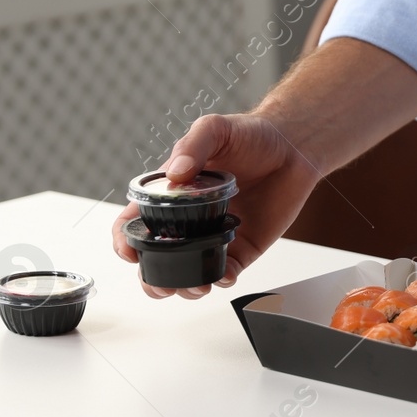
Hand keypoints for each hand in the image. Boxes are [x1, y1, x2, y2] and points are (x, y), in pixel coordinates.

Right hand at [111, 112, 321, 299]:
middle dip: (152, 277)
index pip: (136, 222)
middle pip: (158, 257)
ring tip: (194, 286)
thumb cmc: (249, 134)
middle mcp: (189, 219)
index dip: (124, 240)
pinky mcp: (243, 245)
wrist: (291, 146)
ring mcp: (214, 235)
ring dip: (185, 286)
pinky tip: (223, 275)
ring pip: (190, 271)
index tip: (129, 253)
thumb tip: (176, 172)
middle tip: (161, 283)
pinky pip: (228, 269)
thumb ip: (193, 146)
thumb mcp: (214, 129)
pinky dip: (222, 278)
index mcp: (172, 194)